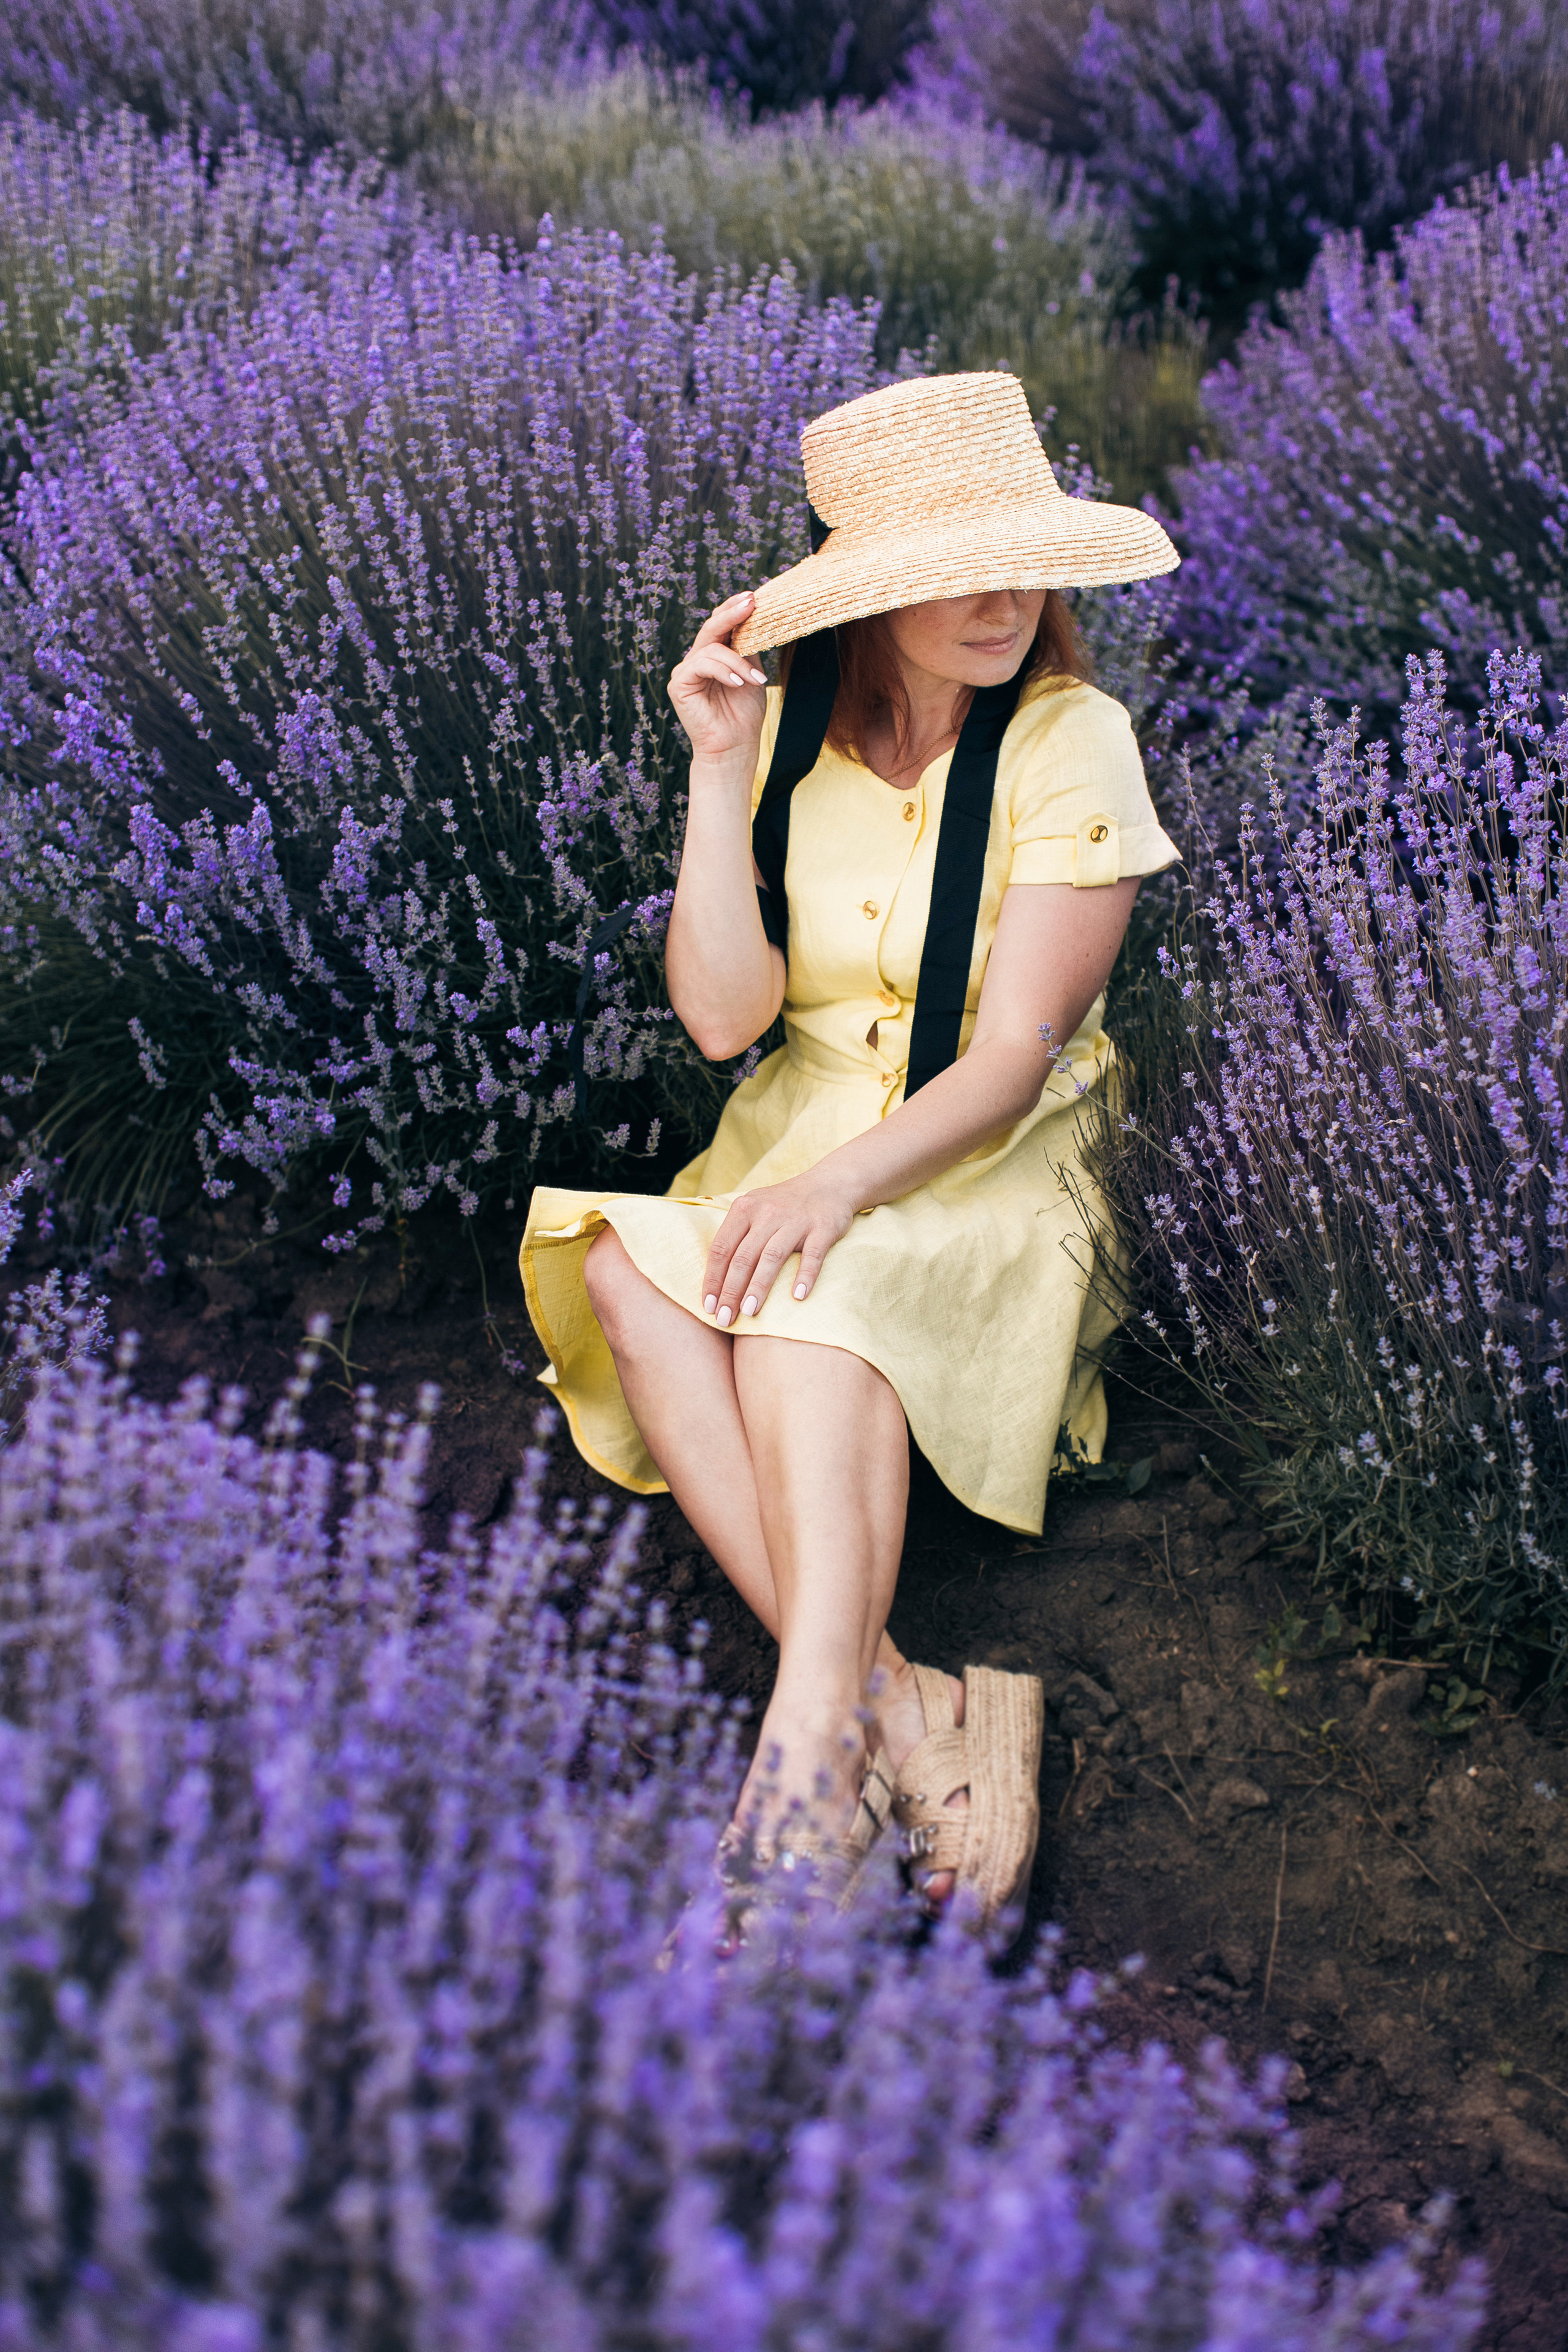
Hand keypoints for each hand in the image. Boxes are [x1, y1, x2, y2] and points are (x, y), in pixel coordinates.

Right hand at [669, 592, 768, 762]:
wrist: (734, 747)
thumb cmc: (744, 715)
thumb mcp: (751, 674)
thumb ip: (748, 649)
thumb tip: (754, 618)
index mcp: (715, 655)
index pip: (722, 625)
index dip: (735, 610)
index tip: (754, 597)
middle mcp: (698, 659)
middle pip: (712, 627)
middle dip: (732, 614)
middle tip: (751, 602)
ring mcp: (686, 670)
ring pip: (711, 648)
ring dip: (738, 662)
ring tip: (756, 679)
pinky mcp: (679, 683)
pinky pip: (702, 664)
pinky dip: (724, 671)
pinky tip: (738, 683)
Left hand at [702, 1170, 857, 1324]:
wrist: (830, 1184)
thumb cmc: (785, 1204)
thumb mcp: (755, 1208)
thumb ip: (736, 1234)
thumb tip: (714, 1279)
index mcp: (745, 1209)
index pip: (721, 1248)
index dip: (713, 1279)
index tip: (708, 1307)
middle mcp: (767, 1213)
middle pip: (743, 1257)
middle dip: (731, 1291)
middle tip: (725, 1320)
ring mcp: (796, 1220)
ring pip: (772, 1257)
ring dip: (759, 1287)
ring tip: (749, 1312)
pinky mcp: (823, 1228)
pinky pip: (812, 1255)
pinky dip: (805, 1275)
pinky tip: (798, 1297)